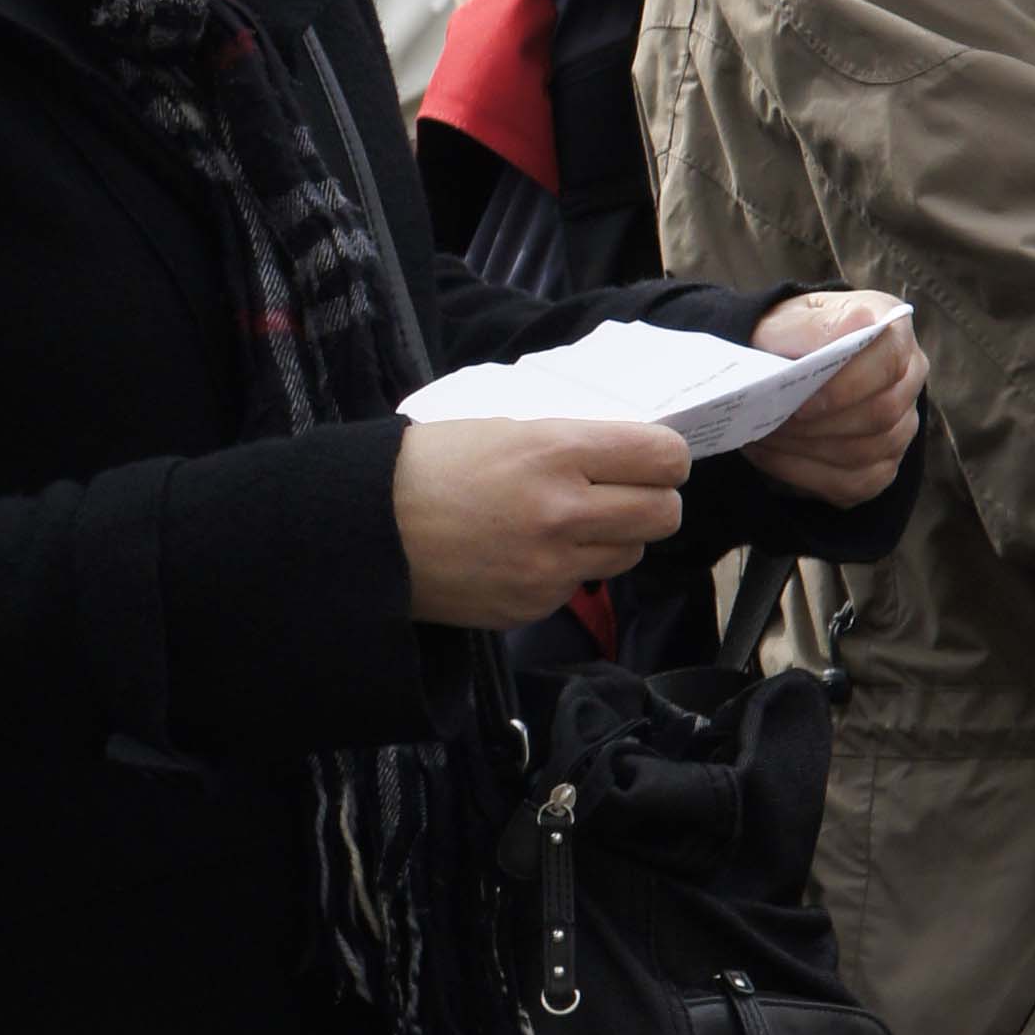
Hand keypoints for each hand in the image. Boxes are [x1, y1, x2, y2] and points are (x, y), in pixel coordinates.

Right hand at [394, 414, 690, 626]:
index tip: (653, 460)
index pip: (663, 457)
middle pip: (664, 514)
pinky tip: (527, 552)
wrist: (368, 530)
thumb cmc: (429, 466)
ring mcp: (551, 566)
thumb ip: (570, 443)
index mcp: (556, 452)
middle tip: (627, 493)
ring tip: (571, 523)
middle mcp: (563, 511)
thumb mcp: (504, 428)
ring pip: (631, 554)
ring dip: (614, 538)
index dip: (667, 458)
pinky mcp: (534, 605)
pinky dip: (567, 569)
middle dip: (652, 501)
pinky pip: (581, 585)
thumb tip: (628, 454)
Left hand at [748, 291, 926, 508]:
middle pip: (881, 413)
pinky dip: (803, 472)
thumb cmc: (789, 337)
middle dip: (820, 423)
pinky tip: (770, 454)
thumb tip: (851, 327)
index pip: (890, 360)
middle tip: (771, 422)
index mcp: (892, 330)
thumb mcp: (789, 320)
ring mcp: (901, 425)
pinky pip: (853, 483)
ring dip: (806, 448)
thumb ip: (813, 325)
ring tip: (763, 435)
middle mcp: (909, 378)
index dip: (847, 385)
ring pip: (865, 451)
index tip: (802, 402)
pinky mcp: (882, 465)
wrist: (782, 364)